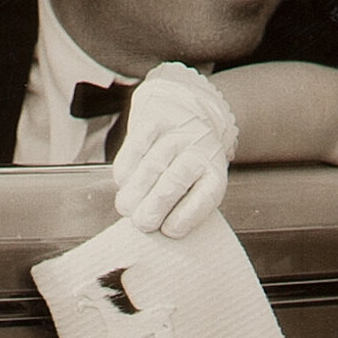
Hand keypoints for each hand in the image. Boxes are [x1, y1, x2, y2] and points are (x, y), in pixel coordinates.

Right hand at [112, 61, 238, 236]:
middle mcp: (200, 149)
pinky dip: (125, 170)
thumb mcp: (198, 179)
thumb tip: (158, 229)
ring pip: (151, 167)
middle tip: (142, 223)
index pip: (205, 197)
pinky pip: (135, 148)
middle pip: (175, 182)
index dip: (186, 217)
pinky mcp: (154, 118)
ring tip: (127, 208)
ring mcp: (178, 132)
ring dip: (135, 193)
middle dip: (154, 207)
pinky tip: (123, 183)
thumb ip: (183, 203)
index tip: (169, 230)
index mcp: (215, 170)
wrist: (186, 107)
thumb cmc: (188, 157)